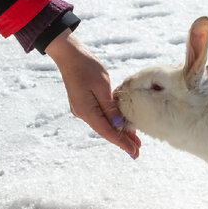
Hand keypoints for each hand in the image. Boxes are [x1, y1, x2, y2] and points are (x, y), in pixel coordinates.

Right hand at [45, 29, 140, 158]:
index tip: (133, 152)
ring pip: (103, 124)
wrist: (70, 56)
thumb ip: (110, 107)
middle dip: (122, 140)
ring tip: (134, 141)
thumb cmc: (87, 67)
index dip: (121, 142)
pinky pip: (100, 117)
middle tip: (137, 152)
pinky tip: (121, 125)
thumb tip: (118, 124)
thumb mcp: (102, 86)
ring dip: (118, 132)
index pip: (107, 132)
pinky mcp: (84, 103)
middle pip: (105, 131)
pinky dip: (112, 122)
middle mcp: (83, 113)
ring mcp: (82, 109)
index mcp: (87, 111)